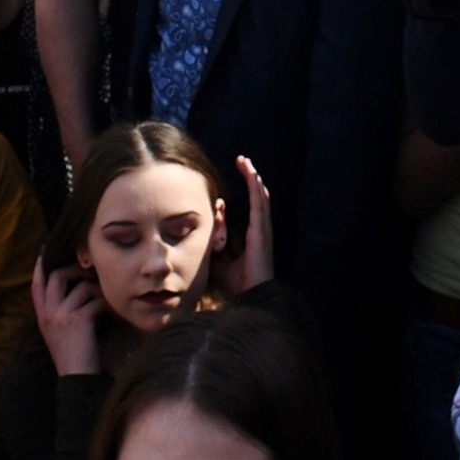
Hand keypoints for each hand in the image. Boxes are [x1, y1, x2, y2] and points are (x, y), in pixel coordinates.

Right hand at [33, 261, 106, 374]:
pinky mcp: (79, 319)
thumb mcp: (56, 331)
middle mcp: (48, 312)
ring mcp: (62, 314)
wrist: (76, 377)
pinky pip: (95, 301)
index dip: (40, 265)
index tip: (46, 250)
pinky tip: (109, 312)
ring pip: (81, 287)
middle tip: (87, 272)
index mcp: (42, 315)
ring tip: (103, 300)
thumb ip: (59, 310)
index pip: (36, 284)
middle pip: (57, 275)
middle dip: (74, 270)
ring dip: (96, 291)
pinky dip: (105, 304)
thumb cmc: (71, 354)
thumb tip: (76, 287)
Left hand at [213, 156, 272, 297]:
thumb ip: (210, 249)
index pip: (244, 213)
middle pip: (258, 198)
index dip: (231, 206)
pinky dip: (256, 188)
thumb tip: (197, 238)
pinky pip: (259, 204)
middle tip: (242, 162)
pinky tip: (252, 174)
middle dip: (251, 179)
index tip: (218, 203)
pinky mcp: (261, 230)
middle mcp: (260, 230)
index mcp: (252, 238)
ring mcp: (262, 229)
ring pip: (260, 196)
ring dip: (253, 178)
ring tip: (246, 162)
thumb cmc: (237, 284)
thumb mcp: (218, 263)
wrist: (250, 297)